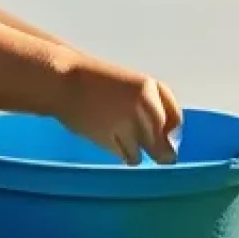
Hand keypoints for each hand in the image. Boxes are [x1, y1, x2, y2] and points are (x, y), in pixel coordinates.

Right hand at [57, 56, 181, 165]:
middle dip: (159, 153)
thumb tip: (169, 142)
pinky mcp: (112, 139)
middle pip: (164, 146)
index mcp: (152, 88)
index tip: (165, 137)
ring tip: (116, 132)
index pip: (175, 121)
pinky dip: (119, 152)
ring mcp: (129, 124)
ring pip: (142, 154)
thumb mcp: (132, 86)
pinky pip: (125, 156)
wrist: (63, 81)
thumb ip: (152, 109)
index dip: (170, 133)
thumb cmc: (95, 83)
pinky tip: (106, 135)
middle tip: (152, 154)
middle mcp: (145, 106)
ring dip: (133, 150)